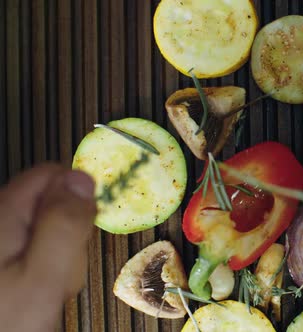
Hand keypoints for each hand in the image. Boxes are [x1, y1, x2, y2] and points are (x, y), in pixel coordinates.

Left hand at [0, 165, 96, 331]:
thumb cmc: (6, 323)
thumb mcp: (44, 277)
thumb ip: (64, 224)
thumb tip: (82, 178)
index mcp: (2, 213)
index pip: (53, 174)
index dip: (77, 199)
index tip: (81, 235)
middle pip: (50, 201)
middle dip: (68, 233)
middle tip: (60, 271)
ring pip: (45, 228)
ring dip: (59, 255)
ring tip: (47, 287)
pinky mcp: (3, 258)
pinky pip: (33, 249)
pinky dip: (44, 268)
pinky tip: (37, 292)